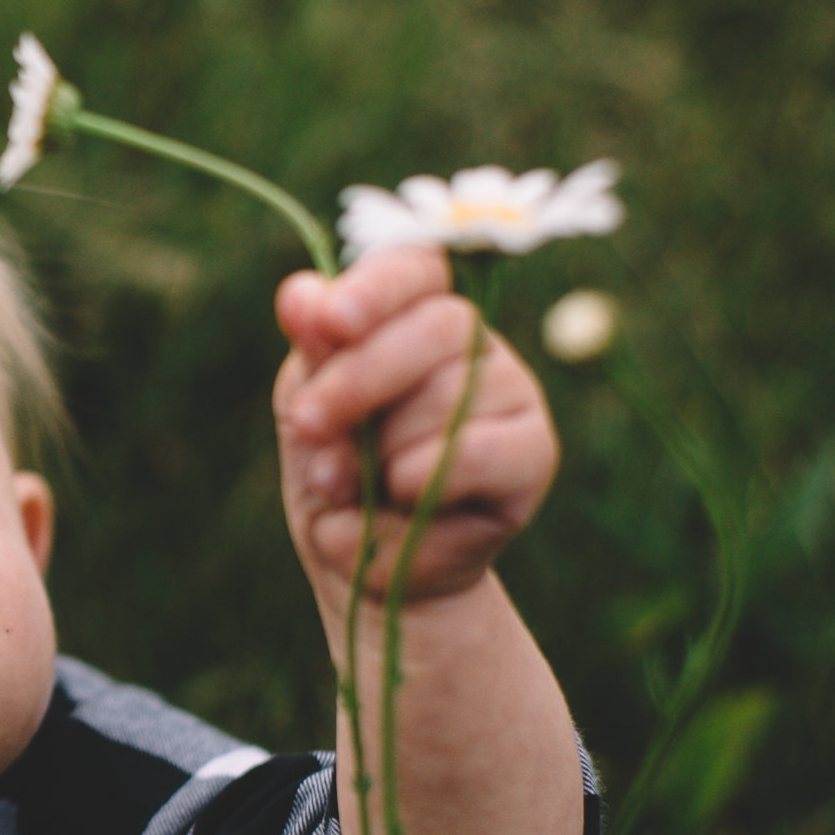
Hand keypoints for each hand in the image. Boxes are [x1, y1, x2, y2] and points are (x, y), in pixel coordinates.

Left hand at [272, 244, 555, 604]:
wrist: (369, 566)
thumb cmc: (338, 475)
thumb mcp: (310, 410)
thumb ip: (312, 353)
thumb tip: (298, 294)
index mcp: (414, 315)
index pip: (415, 269)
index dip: (376, 287)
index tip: (328, 319)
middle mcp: (474, 343)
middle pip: (436, 326)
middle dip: (359, 378)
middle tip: (307, 423)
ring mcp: (513, 391)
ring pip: (450, 397)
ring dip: (379, 452)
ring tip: (344, 489)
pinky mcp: (535, 451)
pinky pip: (476, 453)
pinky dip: (420, 484)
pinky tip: (397, 503)